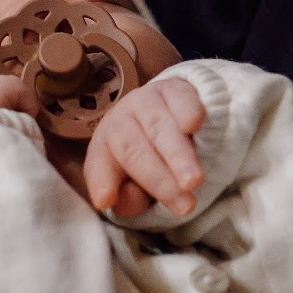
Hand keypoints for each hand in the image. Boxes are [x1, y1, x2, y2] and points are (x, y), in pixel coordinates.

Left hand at [83, 78, 205, 220]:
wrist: (180, 117)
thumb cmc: (154, 160)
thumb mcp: (139, 186)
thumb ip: (129, 199)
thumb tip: (119, 199)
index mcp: (104, 146)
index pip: (99, 166)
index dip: (102, 182)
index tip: (105, 201)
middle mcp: (121, 119)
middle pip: (134, 150)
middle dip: (159, 179)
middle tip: (183, 205)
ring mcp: (146, 100)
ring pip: (159, 127)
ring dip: (178, 155)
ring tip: (193, 181)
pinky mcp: (174, 87)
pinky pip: (180, 98)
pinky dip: (187, 111)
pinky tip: (193, 126)